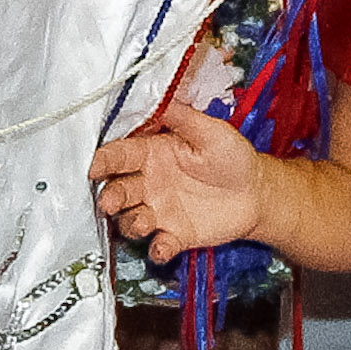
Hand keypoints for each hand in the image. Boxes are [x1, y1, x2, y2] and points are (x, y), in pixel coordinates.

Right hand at [93, 100, 268, 262]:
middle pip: (117, 189)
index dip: (104, 160)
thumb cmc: (232, 157)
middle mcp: (149, 183)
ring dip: (131, 223)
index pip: (120, 155)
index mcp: (152, 154)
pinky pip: (158, 245)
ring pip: (130, 220)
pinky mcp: (174, 235)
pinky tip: (164, 246)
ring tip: (146, 221)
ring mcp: (159, 211)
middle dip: (110, 196)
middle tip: (110, 201)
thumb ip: (183, 118)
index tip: (94, 166)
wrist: (256, 191)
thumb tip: (158, 100)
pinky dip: (157, 249)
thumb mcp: (211, 131)